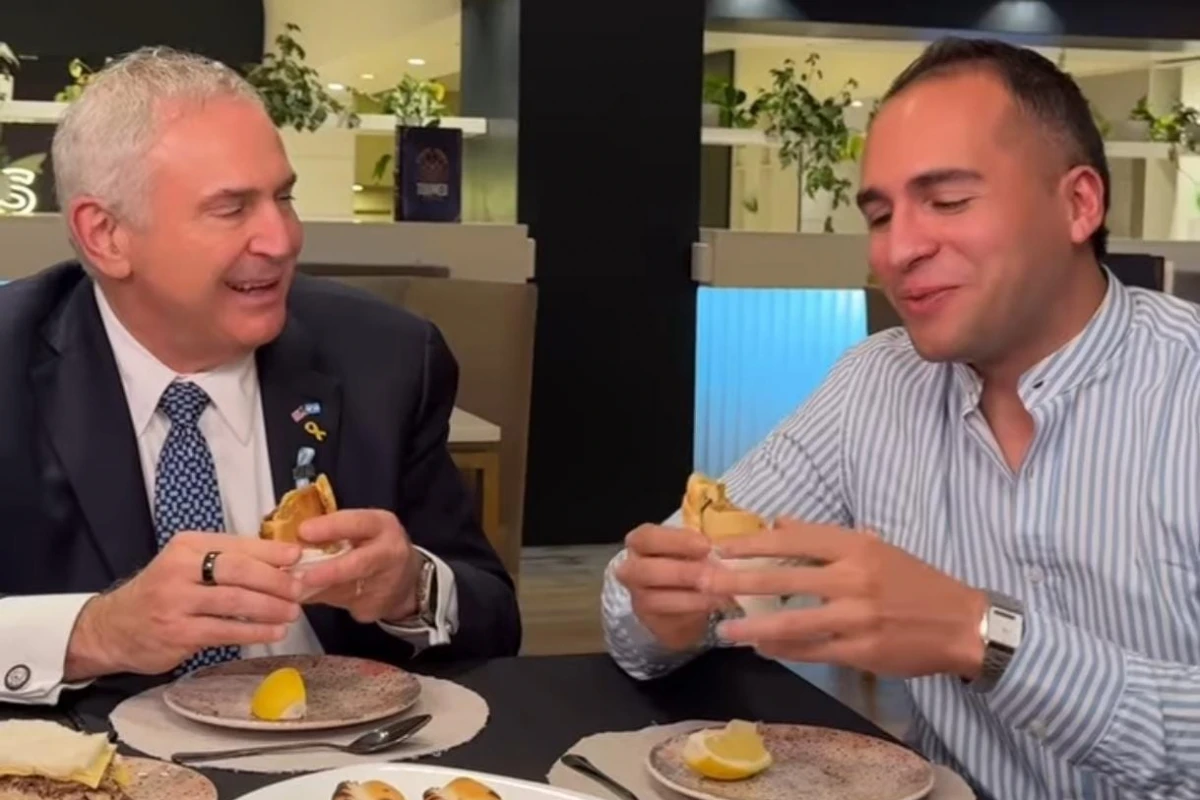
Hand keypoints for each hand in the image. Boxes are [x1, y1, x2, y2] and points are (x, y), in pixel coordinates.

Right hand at [65, 533, 303, 679]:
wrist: (114, 628)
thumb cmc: (163, 593)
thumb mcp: (188, 565)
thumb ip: (228, 561)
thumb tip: (283, 562)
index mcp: (188, 545)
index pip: (238, 544)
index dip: (272, 551)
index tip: (299, 556)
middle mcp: (180, 569)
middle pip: (239, 570)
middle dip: (276, 580)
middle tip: (301, 588)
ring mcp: (176, 601)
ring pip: (235, 601)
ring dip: (271, 608)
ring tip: (293, 612)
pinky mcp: (178, 632)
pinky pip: (226, 630)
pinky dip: (255, 631)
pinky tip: (274, 633)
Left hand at [296, 509, 422, 623]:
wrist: (406, 580)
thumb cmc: (372, 546)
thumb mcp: (362, 529)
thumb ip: (335, 533)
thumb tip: (294, 541)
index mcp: (383, 526)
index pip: (358, 523)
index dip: (330, 527)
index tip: (303, 531)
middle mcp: (389, 553)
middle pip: (359, 563)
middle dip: (330, 571)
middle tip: (302, 576)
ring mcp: (386, 583)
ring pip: (345, 589)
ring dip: (316, 588)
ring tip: (293, 586)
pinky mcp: (375, 606)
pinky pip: (342, 604)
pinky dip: (321, 598)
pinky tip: (309, 594)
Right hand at [614, 524, 734, 651]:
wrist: (680, 601)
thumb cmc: (685, 562)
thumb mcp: (690, 547)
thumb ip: (698, 546)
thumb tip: (722, 548)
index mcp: (640, 542)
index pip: (648, 537)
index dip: (676, 541)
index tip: (706, 546)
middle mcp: (631, 568)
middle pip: (646, 570)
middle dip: (683, 572)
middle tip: (713, 574)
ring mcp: (638, 597)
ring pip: (656, 598)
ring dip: (691, 596)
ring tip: (720, 592)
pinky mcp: (651, 619)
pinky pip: (670, 616)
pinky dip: (694, 609)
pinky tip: (715, 603)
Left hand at [700, 519, 986, 678]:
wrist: (961, 624)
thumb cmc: (914, 582)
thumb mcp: (875, 547)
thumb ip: (825, 537)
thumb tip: (780, 522)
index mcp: (857, 546)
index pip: (794, 539)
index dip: (752, 544)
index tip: (720, 548)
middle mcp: (854, 578)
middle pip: (783, 577)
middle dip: (738, 582)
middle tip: (704, 584)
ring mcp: (856, 616)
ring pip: (792, 620)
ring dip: (753, 625)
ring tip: (725, 629)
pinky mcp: (861, 650)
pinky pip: (812, 650)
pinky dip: (783, 650)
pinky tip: (761, 648)